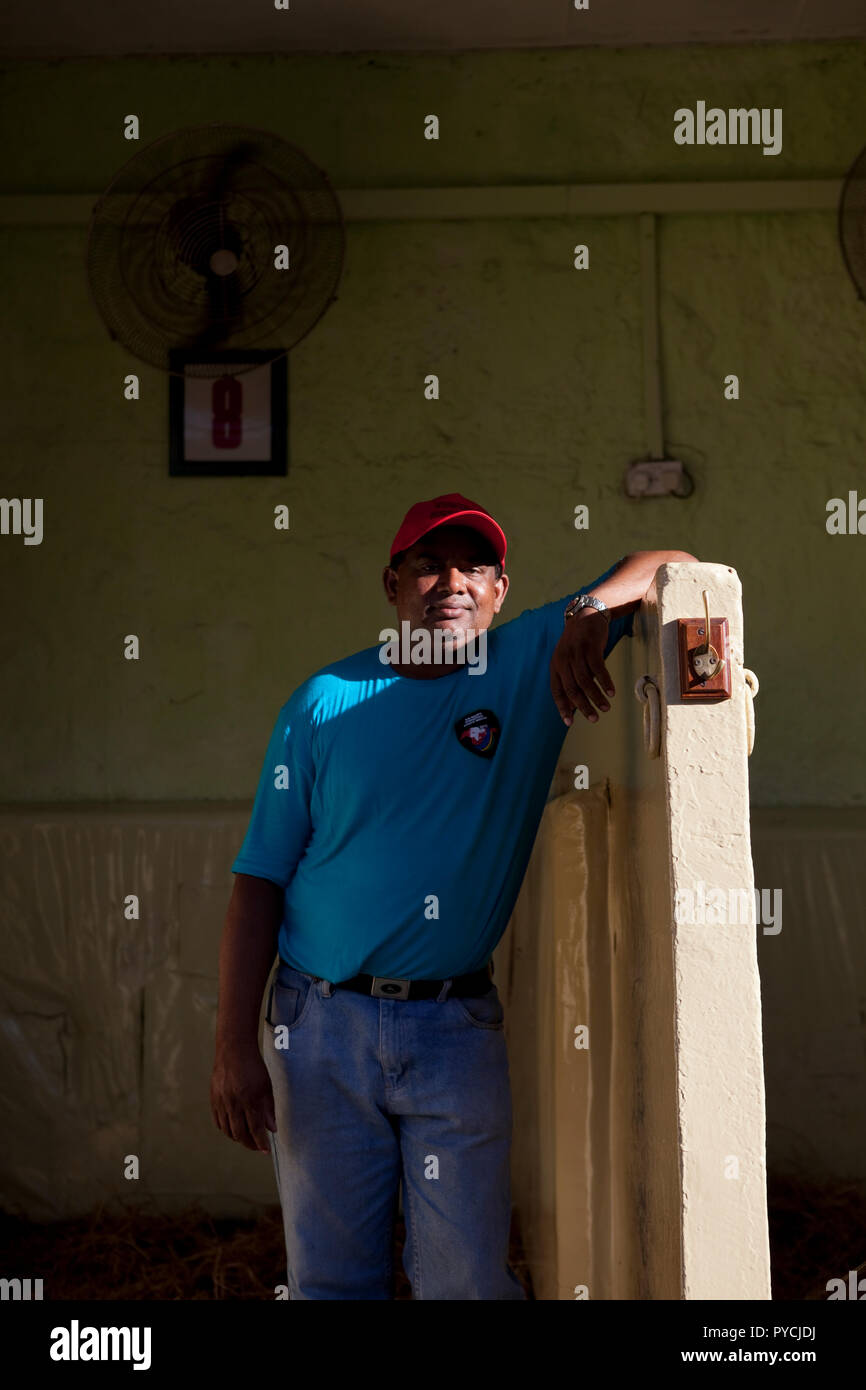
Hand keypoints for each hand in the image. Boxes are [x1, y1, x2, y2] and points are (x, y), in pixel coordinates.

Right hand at [210, 1043, 276, 1152]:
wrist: (234, 1049)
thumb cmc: (254, 1067)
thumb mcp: (267, 1086)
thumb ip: (269, 1108)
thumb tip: (272, 1129)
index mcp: (250, 1098)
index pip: (256, 1128)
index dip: (261, 1142)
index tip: (266, 1150)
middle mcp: (234, 1102)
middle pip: (240, 1133)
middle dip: (250, 1144)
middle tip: (258, 1147)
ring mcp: (221, 1101)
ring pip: (228, 1130)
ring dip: (238, 1138)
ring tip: (247, 1138)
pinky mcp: (213, 1099)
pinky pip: (218, 1122)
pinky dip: (226, 1130)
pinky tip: (234, 1129)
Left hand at [550, 609, 614, 725]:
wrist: (587, 615)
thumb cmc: (579, 643)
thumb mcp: (568, 660)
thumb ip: (570, 680)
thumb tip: (573, 706)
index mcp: (556, 666)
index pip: (557, 691)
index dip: (563, 708)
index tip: (569, 723)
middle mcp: (563, 660)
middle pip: (572, 689)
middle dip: (583, 707)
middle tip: (594, 719)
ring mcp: (576, 653)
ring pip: (585, 681)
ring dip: (596, 697)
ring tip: (605, 708)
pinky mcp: (590, 647)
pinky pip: (598, 668)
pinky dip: (605, 682)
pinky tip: (611, 692)